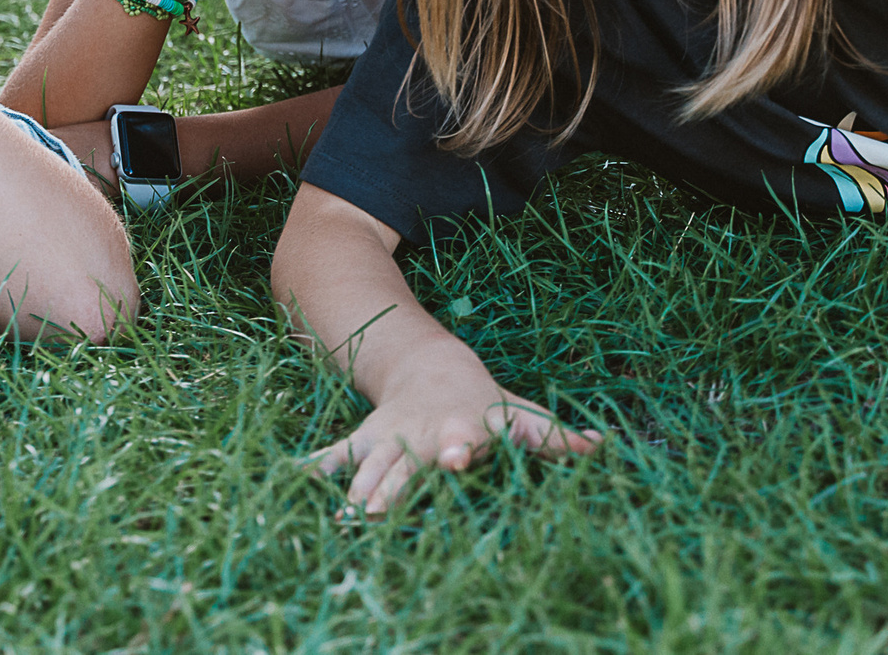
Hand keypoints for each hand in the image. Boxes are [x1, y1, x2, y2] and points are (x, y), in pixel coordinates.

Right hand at [308, 345, 600, 514]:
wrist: (432, 368)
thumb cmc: (488, 405)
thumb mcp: (522, 415)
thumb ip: (555, 438)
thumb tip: (599, 446)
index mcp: (468, 428)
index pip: (469, 437)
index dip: (464, 447)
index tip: (458, 457)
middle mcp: (426, 434)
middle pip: (410, 461)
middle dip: (396, 484)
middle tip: (378, 511)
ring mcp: (392, 437)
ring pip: (372, 466)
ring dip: (357, 491)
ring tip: (343, 519)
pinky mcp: (366, 442)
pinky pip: (334, 458)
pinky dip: (311, 471)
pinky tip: (287, 482)